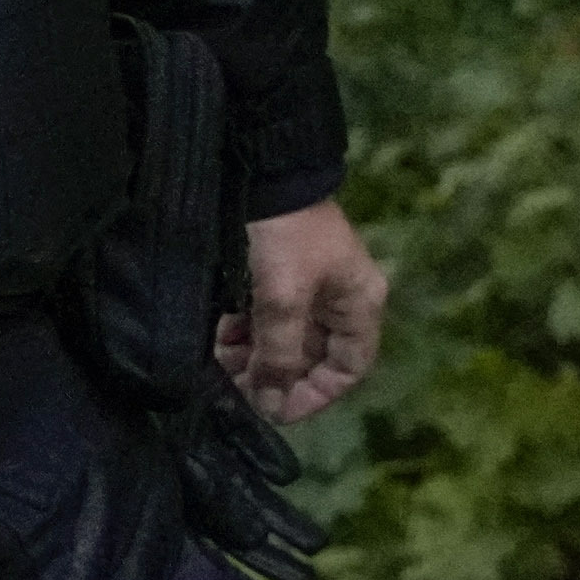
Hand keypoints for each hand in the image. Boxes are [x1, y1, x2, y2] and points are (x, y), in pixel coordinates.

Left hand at [219, 200, 385, 425]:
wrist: (261, 170)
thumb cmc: (282, 236)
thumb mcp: (282, 299)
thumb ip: (278, 354)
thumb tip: (270, 404)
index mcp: (359, 304)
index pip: (348, 370)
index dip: (313, 395)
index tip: (273, 409)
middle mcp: (340, 299)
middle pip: (311, 358)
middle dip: (273, 375)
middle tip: (235, 386)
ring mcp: (310, 286)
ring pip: (284, 340)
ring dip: (254, 356)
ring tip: (221, 360)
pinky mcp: (278, 273)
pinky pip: (265, 317)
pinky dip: (243, 332)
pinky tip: (220, 335)